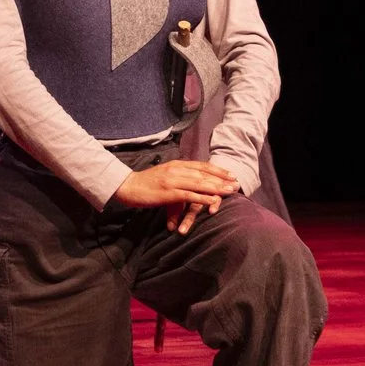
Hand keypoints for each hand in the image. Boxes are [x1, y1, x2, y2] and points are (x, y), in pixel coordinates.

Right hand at [112, 159, 238, 233]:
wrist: (128, 186)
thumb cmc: (146, 183)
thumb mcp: (164, 175)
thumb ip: (178, 176)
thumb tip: (189, 180)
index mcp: (177, 164)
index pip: (201, 165)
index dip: (217, 169)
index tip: (230, 173)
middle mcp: (177, 170)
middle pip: (204, 174)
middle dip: (222, 179)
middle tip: (236, 183)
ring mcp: (173, 180)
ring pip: (199, 183)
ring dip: (217, 187)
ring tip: (230, 191)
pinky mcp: (168, 192)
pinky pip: (189, 195)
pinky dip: (202, 198)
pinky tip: (213, 201)